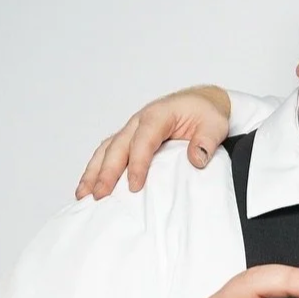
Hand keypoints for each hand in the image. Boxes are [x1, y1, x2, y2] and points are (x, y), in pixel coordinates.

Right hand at [77, 85, 232, 200]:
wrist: (201, 102)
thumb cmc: (205, 112)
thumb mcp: (214, 124)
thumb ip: (206, 141)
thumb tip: (196, 159)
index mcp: (158, 115)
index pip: (143, 141)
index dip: (137, 164)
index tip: (134, 186)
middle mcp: (139, 121)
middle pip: (118, 147)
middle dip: (106, 172)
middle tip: (100, 195)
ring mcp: (131, 130)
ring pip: (106, 150)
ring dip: (93, 172)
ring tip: (84, 194)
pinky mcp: (129, 138)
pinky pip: (108, 152)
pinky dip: (96, 169)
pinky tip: (89, 186)